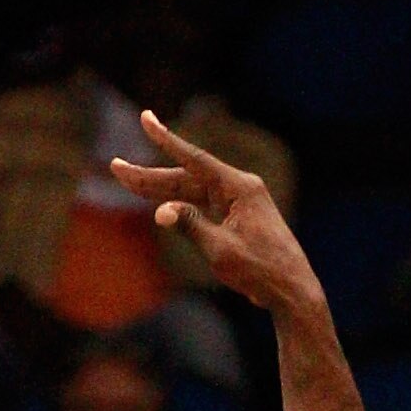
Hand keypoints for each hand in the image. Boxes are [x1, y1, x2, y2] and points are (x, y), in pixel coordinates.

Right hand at [110, 112, 320, 312]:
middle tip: (116, 168)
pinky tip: (161, 204)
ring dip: (162, 191)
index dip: (166, 140)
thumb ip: (190, 226)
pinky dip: (181, 207)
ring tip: (129, 183)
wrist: (294, 291)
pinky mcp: (239, 219)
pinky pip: (203, 206)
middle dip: (150, 176)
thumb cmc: (262, 271)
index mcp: (239, 187)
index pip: (194, 159)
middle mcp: (240, 188)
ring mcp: (240, 203)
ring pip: (193, 192)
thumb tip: (161, 211)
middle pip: (186, 178)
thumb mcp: (221, 251)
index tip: (145, 119)